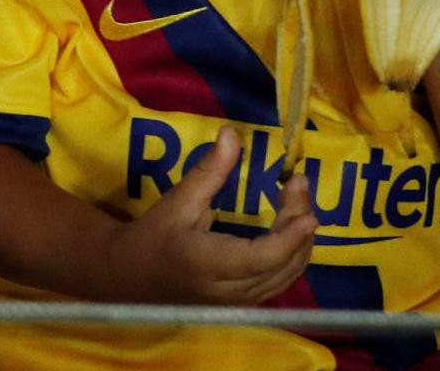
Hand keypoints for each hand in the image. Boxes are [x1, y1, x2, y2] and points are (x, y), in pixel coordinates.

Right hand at [111, 127, 312, 305]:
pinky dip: (291, 257)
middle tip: (299, 185)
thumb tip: (232, 134)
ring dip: (300, 244)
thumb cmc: (153, 236)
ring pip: (284, 279)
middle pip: (280, 267)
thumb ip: (209, 170)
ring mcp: (236, 304)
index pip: (260, 257)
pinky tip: (292, 230)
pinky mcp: (241, 305)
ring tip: (299, 202)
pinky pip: (277, 283)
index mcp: (206, 264)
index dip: (289, 238)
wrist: (130, 276)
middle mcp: (226, 292)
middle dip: (299, 229)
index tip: (308, 213)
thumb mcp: (178, 200)